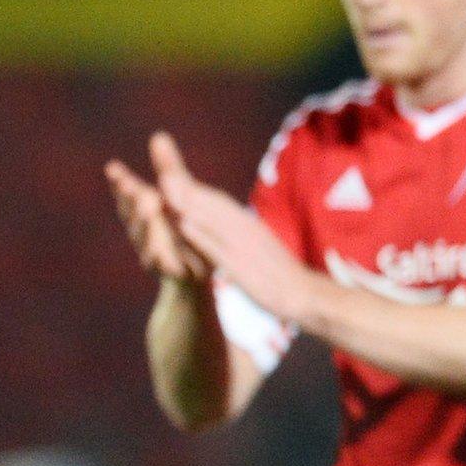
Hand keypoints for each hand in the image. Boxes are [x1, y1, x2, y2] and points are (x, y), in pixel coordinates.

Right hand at [106, 132, 212, 283]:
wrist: (194, 274)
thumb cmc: (182, 228)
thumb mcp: (181, 195)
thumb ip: (168, 168)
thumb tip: (158, 135)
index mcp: (144, 210)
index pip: (128, 193)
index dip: (120, 182)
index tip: (114, 168)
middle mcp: (141, 230)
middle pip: (132, 214)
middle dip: (130, 199)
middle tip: (130, 185)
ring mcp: (150, 252)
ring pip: (143, 238)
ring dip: (143, 224)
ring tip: (146, 207)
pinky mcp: (166, 271)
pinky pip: (160, 264)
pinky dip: (157, 257)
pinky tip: (155, 249)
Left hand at [151, 133, 319, 323]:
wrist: (304, 294)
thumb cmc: (278, 272)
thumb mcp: (256, 244)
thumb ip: (237, 232)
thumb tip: (219, 223)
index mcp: (246, 223)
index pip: (215, 201)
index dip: (192, 188)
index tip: (169, 175)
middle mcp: (244, 228)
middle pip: (211, 203)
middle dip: (186, 187)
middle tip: (162, 171)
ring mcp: (243, 246)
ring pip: (212, 219)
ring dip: (189, 203)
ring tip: (165, 187)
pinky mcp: (241, 266)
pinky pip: (217, 248)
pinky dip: (200, 235)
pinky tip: (183, 225)